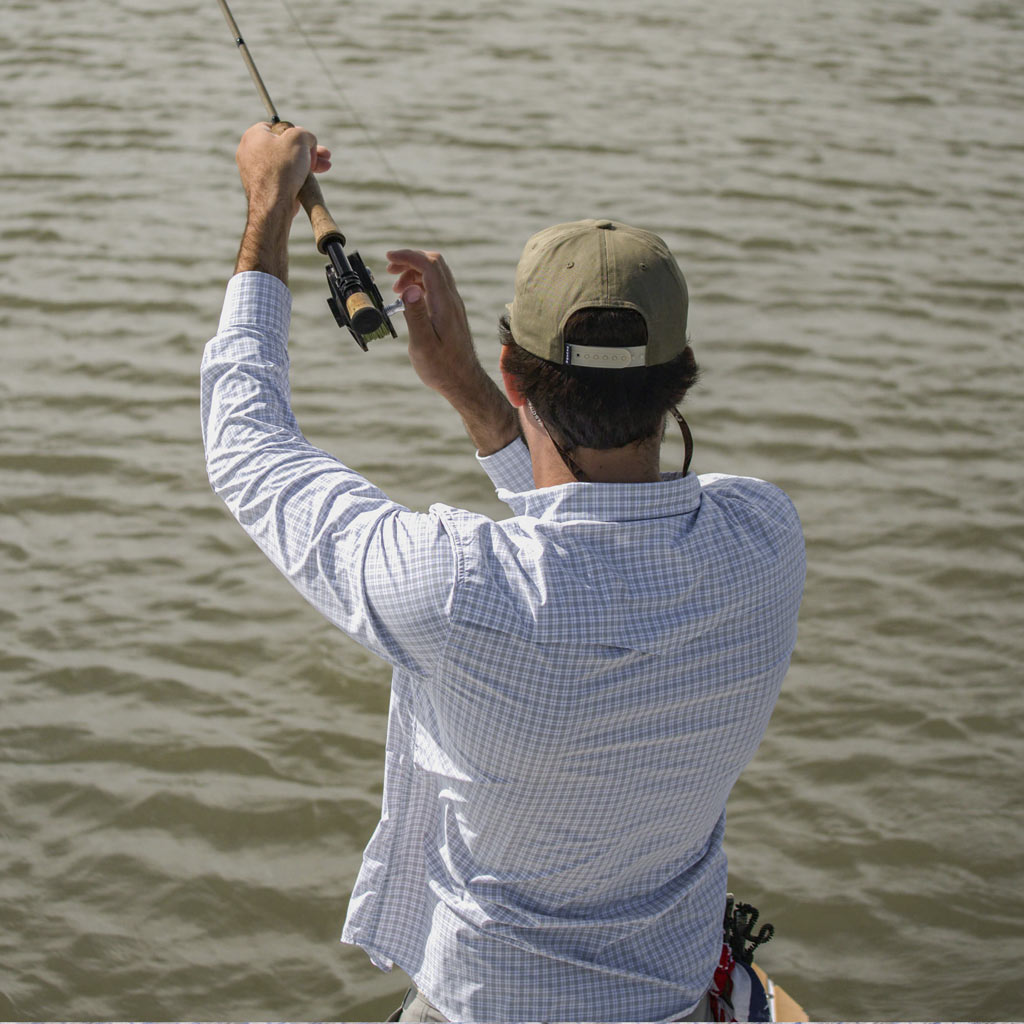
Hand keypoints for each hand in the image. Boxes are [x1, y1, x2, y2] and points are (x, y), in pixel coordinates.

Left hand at [232, 122, 330, 281]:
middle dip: (308, 151)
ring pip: (287, 163)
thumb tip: (308, 140)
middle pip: (285, 147)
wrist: (273, 205)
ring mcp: (256, 171)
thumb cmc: (283, 169)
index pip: (278, 127)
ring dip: (307, 164)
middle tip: (325, 155)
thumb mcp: (299, 139)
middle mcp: (251, 152)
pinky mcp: (264, 188)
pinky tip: (311, 180)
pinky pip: (283, 178)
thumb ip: (305, 133)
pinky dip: (297, 177)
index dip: (297, 133)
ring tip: (325, 167)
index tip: (308, 142)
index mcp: (254, 136)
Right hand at [386, 248, 518, 454]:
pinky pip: (437, 287)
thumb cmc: (441, 367)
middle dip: (411, 259)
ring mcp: (453, 305)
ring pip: (436, 274)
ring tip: (396, 288)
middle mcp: (451, 300)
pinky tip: (409, 299)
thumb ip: (415, 315)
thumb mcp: (423, 344)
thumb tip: (409, 288)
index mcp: (444, 304)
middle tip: (390, 270)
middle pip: (435, 263)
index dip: (407, 256)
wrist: (463, 381)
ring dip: (414, 272)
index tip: (388, 258)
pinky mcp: (452, 312)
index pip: (428, 265)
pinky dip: (420, 284)